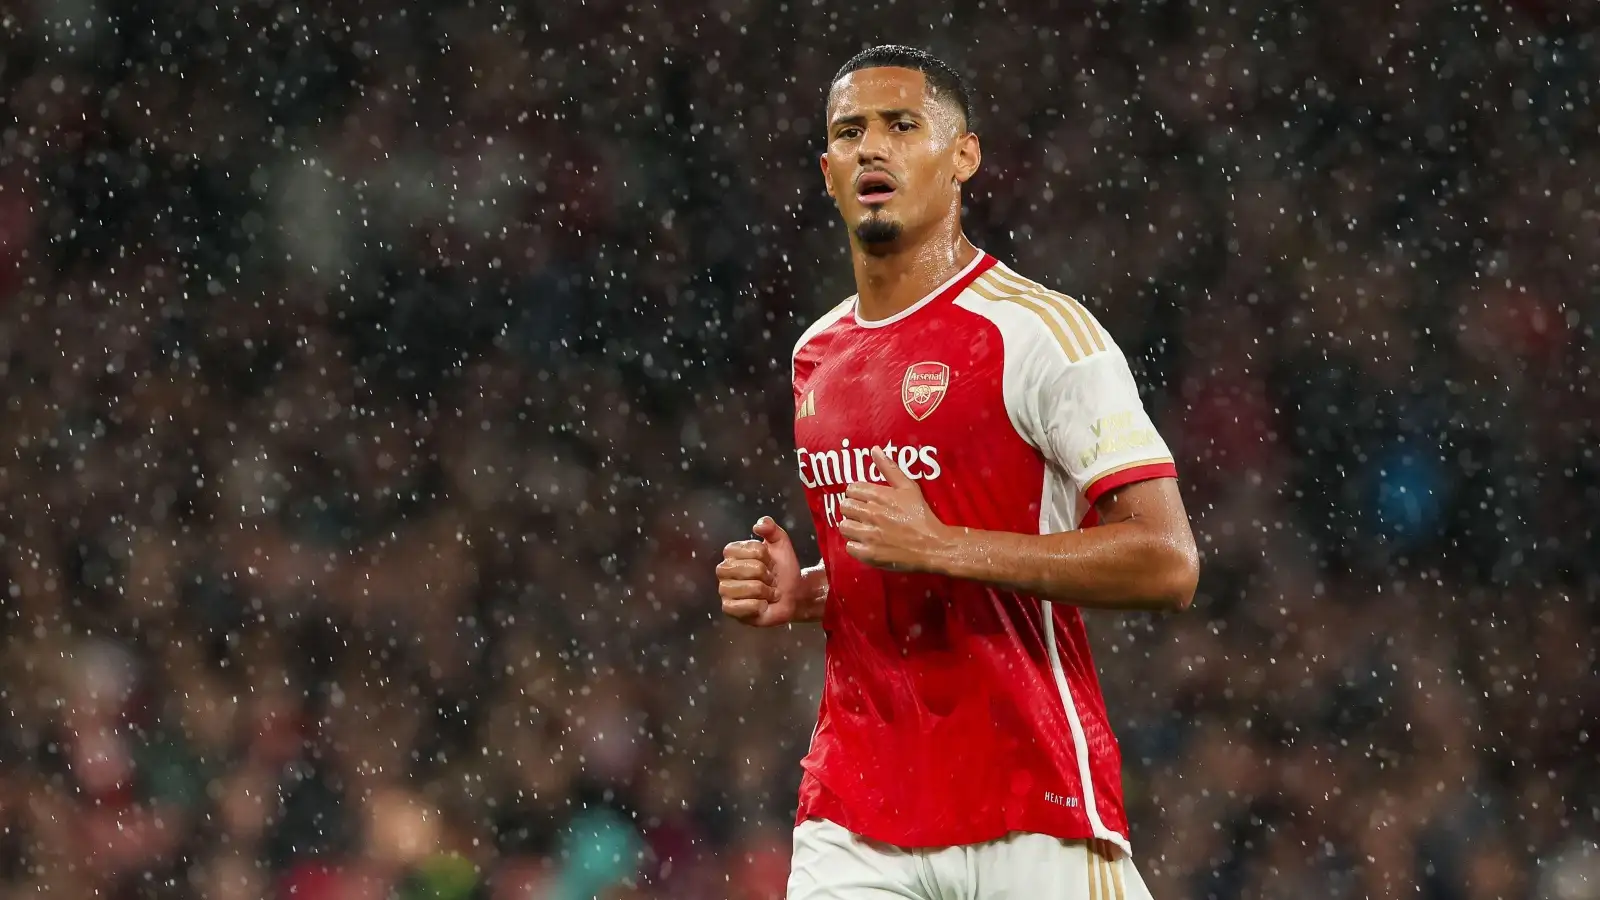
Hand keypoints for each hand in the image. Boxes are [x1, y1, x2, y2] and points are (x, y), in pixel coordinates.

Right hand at [717, 516, 805, 626]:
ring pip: (751, 588)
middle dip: (768, 575)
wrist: (793, 594)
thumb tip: (758, 525)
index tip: (769, 562)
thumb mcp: (781, 544)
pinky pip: (746, 606)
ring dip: (767, 592)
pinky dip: (760, 606)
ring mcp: (725, 590)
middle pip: (752, 568)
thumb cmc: (782, 570)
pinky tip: (761, 605)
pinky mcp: (728, 609)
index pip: (754, 550)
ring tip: (767, 593)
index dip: (767, 557)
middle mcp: (724, 570)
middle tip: (770, 579)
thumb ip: (771, 528)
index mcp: (732, 552)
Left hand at [838, 447, 953, 571]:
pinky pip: (849, 547)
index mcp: (879, 495)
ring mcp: (868, 535)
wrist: (933, 546)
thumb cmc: (921, 515)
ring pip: (843, 526)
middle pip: (844, 506)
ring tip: (862, 528)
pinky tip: (866, 543)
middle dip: (852, 509)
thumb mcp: (909, 487)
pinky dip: (855, 545)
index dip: (856, 494)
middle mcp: (870, 513)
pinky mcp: (869, 554)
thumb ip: (890, 468)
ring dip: (851, 526)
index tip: (863, 499)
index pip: (851, 489)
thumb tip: (875, 450)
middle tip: (862, 514)